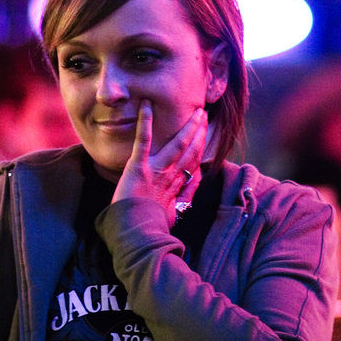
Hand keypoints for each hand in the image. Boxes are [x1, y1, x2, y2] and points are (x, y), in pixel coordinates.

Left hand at [113, 102, 206, 226]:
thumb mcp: (170, 214)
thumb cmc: (148, 226)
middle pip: (190, 151)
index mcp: (176, 186)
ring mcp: (156, 170)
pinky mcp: (139, 167)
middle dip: (198, 133)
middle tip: (203, 115)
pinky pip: (144, 141)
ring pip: (176, 145)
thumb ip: (181, 199)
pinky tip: (145, 106)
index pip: (192, 162)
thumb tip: (191, 187)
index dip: (199, 147)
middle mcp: (170, 176)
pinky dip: (145, 122)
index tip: (204, 133)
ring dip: (187, 128)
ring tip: (195, 112)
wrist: (136, 234)